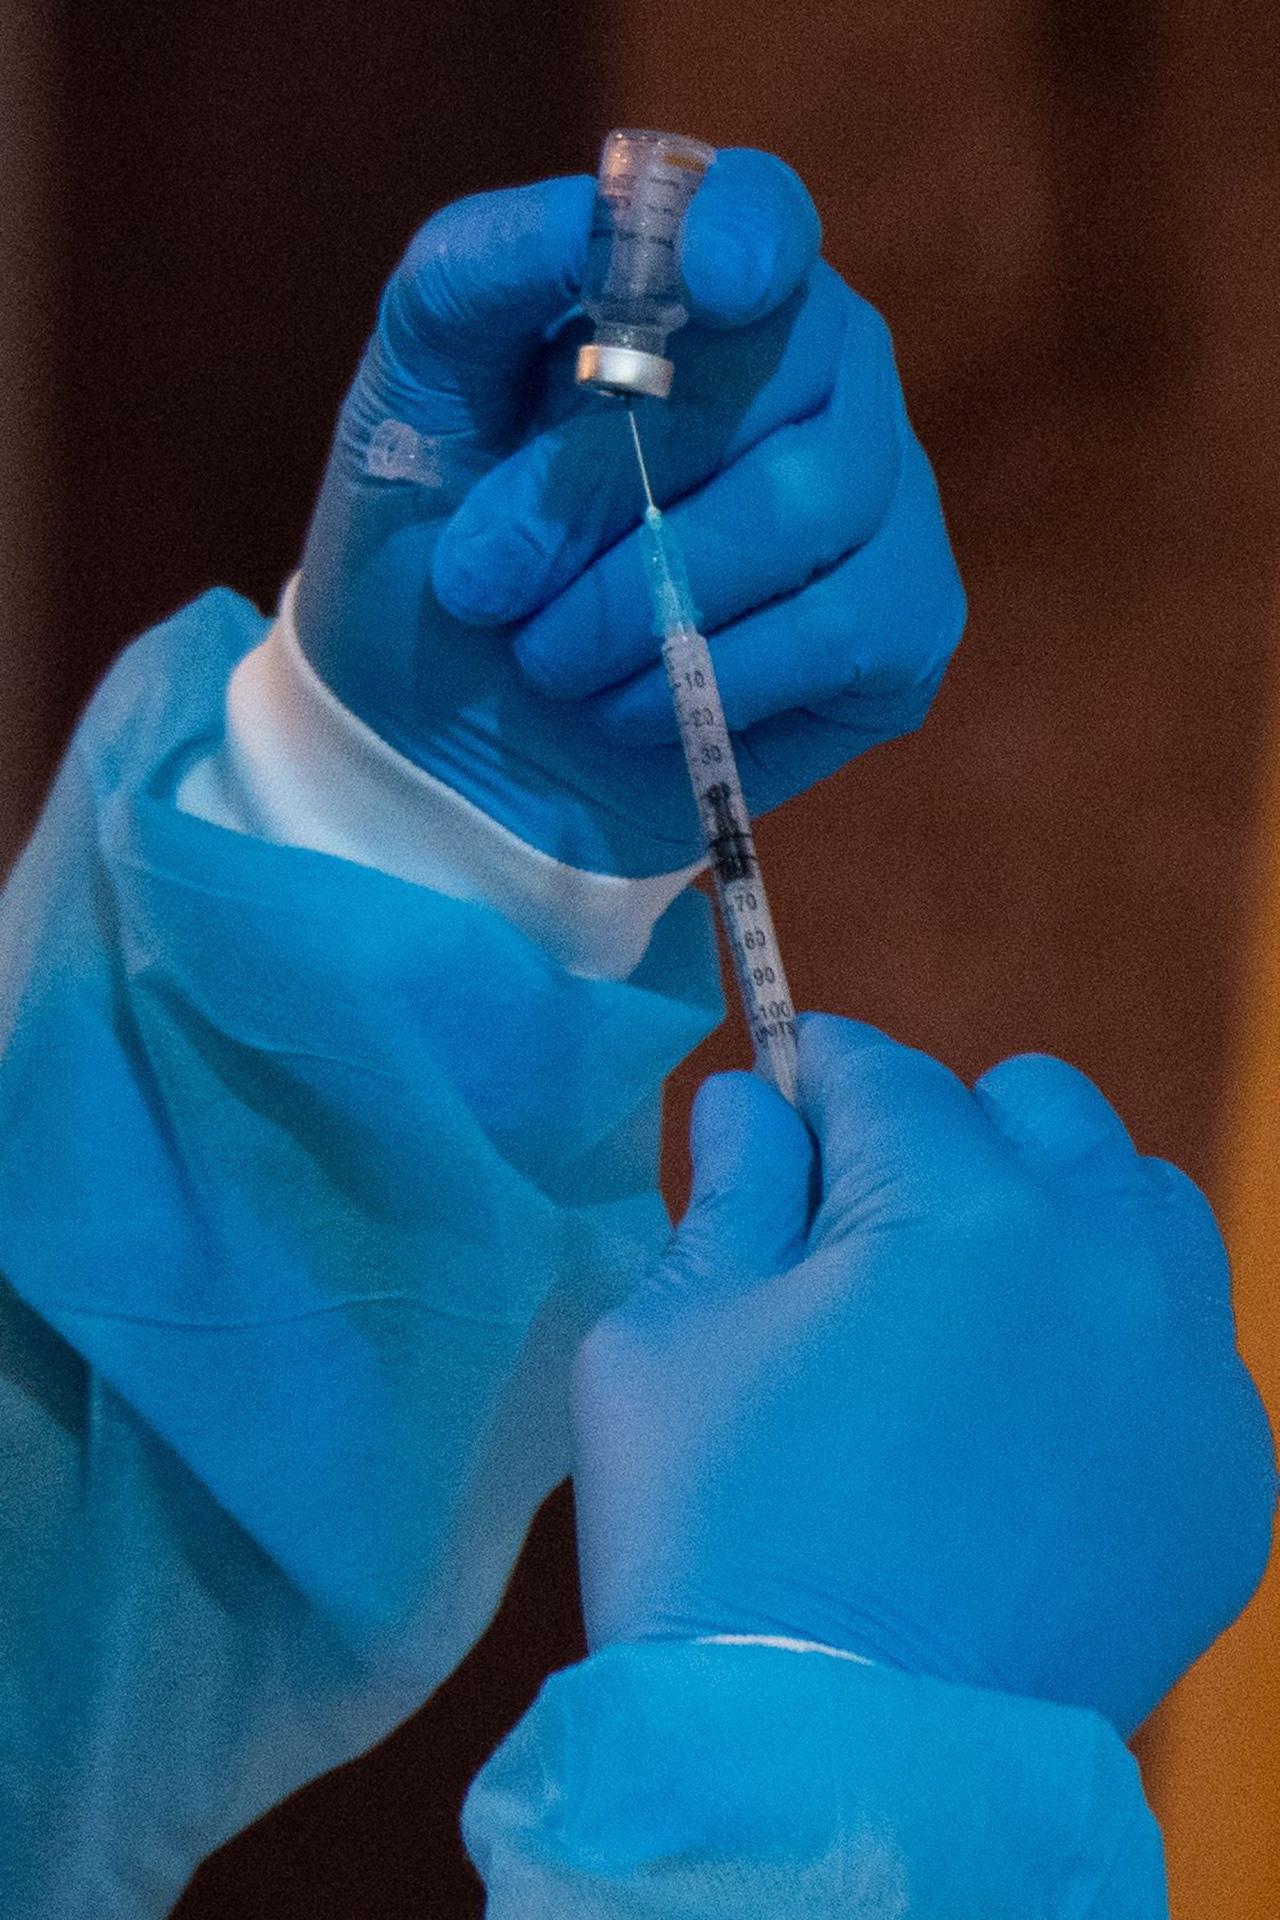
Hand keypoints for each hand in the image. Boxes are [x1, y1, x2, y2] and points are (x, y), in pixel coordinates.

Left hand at [294, 151, 965, 876]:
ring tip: (547, 659)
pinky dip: (713, 678)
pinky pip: (840, 632)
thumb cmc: (444, 558)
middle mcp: (823, 374)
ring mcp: (884, 499)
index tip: (706, 282)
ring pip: (806, 510)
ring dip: (643, 602)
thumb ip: (475, 279)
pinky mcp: (905, 629)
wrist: (454, 749)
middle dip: (600, 491)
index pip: (763, 214)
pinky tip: (630, 705)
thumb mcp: (413, 404)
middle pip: (768, 381)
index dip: (744, 235)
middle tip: (483, 582)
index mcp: (712, 290)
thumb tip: (584, 222)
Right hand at [572, 1015, 1276, 1733]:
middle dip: (946, 1131)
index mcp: (953, 1206)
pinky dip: (1111, 1337)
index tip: (790, 1095)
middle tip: (868, 1222)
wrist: (835, 1767)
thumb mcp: (666, 1340)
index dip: (819, 1076)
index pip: (885, 1073)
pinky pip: (1181, 1340)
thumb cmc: (722, 1536)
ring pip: (1138, 1203)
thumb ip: (728, 1193)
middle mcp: (1101, 1259)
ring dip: (1053, 1211)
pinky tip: (1030, 1417)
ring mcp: (1185, 1369)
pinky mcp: (1222, 1474)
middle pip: (1036, 1109)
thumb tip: (749, 1102)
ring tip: (972, 1300)